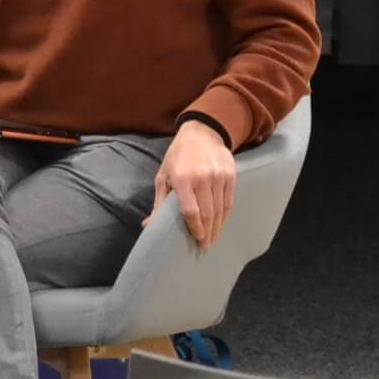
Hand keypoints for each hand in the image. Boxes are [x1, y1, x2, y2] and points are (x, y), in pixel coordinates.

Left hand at [146, 121, 236, 247]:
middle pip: (207, 214)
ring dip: (217, 227)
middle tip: (205, 246)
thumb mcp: (163, 176)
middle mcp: (202, 178)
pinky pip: (229, 201)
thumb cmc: (178, 157)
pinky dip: (225, 215)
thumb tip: (148, 226)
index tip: (196, 240)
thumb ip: (159, 202)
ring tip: (212, 238)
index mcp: (182, 179)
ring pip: (220, 209)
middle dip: (207, 233)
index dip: (195, 229)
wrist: (201, 133)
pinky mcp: (230, 175)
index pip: (191, 211)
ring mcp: (218, 176)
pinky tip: (220, 223)